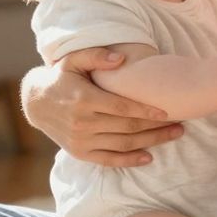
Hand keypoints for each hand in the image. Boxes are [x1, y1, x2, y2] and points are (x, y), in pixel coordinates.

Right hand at [22, 47, 183, 166]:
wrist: (37, 103)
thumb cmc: (61, 77)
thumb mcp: (73, 59)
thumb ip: (97, 56)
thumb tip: (120, 60)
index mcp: (83, 99)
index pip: (121, 107)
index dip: (146, 110)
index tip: (167, 111)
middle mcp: (83, 123)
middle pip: (127, 128)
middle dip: (156, 127)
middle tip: (180, 124)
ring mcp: (81, 141)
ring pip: (122, 144)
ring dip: (151, 142)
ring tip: (173, 136)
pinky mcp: (80, 153)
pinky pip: (109, 160)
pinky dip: (129, 160)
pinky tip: (149, 157)